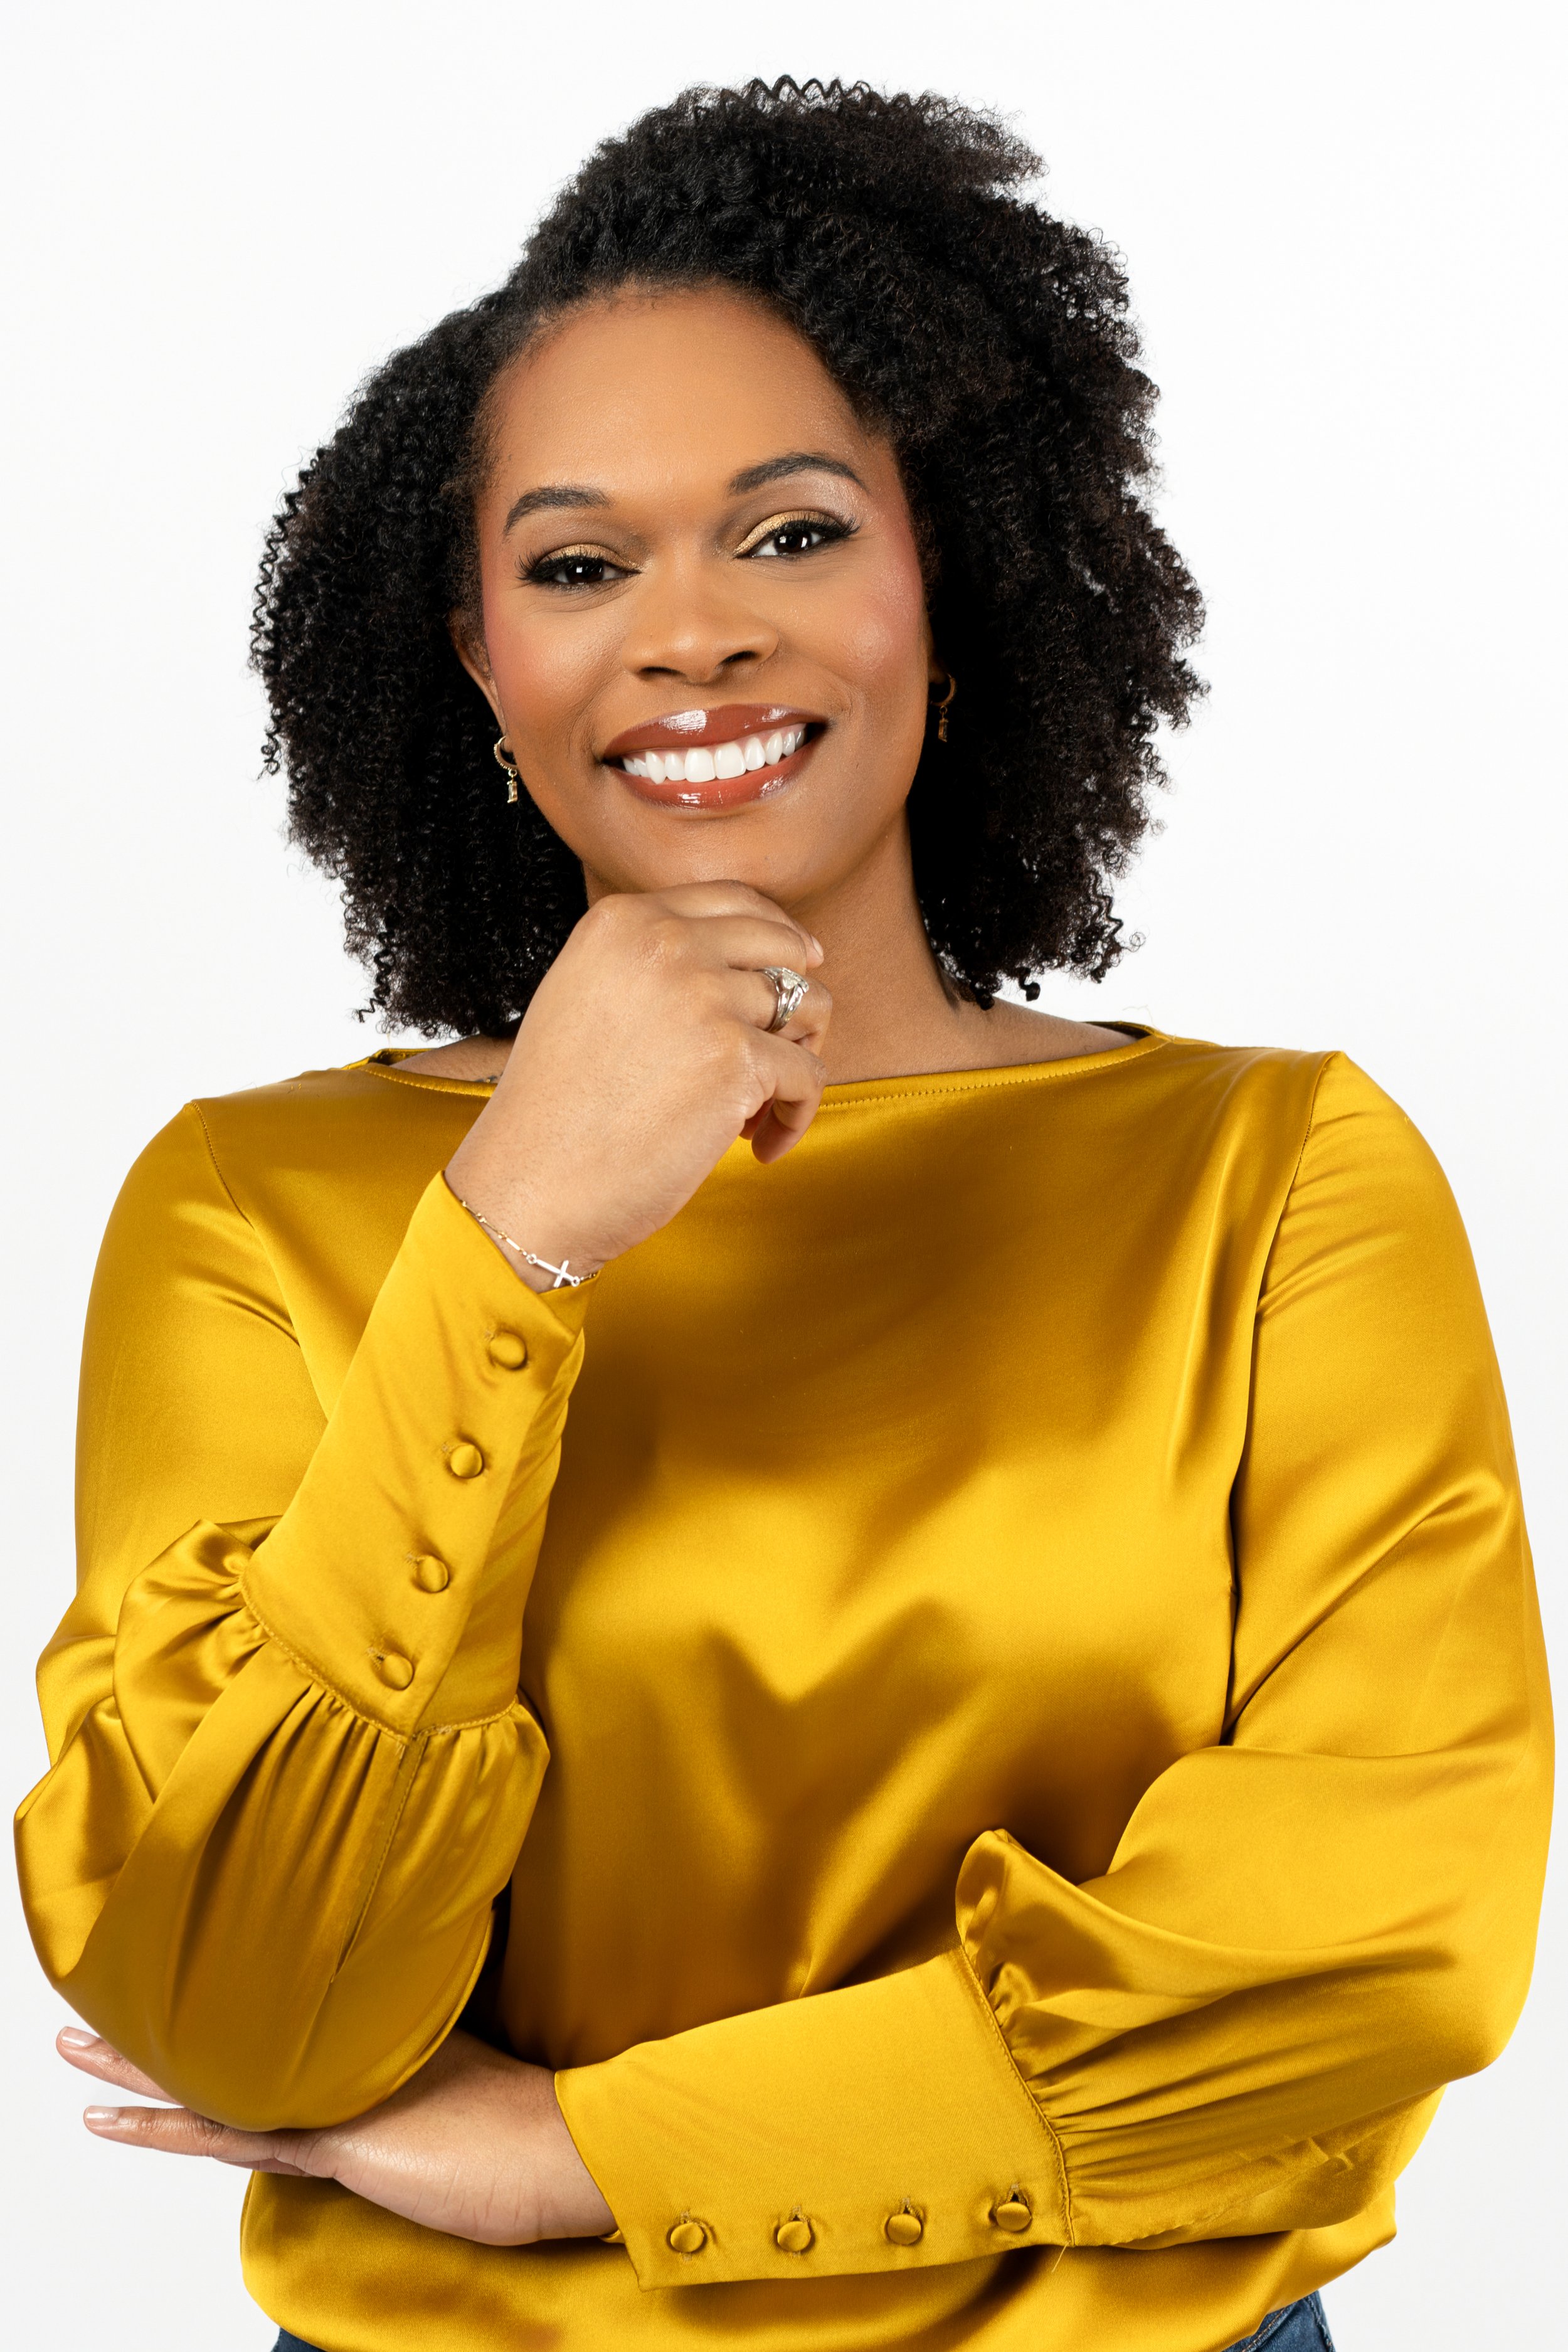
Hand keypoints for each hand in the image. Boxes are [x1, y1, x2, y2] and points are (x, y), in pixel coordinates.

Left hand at [58, 2025, 615, 2246]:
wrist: (561, 2144)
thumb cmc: (530, 2123)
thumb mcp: (467, 2078)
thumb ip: (424, 2056)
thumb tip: (414, 2052)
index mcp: (372, 2037)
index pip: (279, 2019)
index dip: (221, 2001)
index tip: (180, 1971)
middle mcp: (343, 2058)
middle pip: (232, 2036)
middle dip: (156, 2020)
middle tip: (92, 1990)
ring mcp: (334, 2095)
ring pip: (213, 2078)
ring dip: (137, 2063)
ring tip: (76, 2047)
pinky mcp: (327, 2140)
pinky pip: (223, 2134)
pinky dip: (164, 2127)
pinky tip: (115, 2118)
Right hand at [446, 881, 829, 1285]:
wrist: (530, 1183)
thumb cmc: (559, 1110)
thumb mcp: (587, 997)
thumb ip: (653, 965)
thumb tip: (754, 967)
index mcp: (625, 920)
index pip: (736, 900)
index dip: (778, 939)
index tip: (798, 972)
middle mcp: (665, 943)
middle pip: (785, 946)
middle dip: (799, 1000)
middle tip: (783, 1054)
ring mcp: (704, 997)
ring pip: (811, 1007)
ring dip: (799, 1059)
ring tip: (759, 1108)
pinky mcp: (736, 1058)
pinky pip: (809, 1075)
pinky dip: (796, 1116)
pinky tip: (761, 1146)